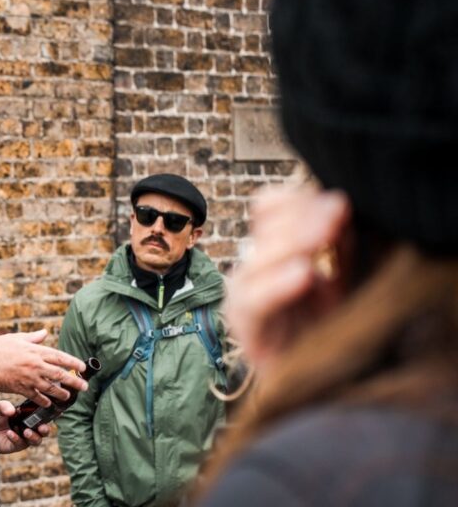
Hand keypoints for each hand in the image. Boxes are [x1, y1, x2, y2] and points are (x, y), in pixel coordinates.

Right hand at [0, 329, 86, 407]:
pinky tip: (49, 403)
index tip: (83, 367)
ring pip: (51, 388)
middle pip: (60, 375)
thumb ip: (32, 337)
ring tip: (68, 396)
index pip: (60, 357)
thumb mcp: (16, 338)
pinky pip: (37, 397)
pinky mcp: (22, 389)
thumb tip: (44, 333)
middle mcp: (35, 366)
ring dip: (61, 393)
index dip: (73, 363)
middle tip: (84, 387)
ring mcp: (29, 379)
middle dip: (74, 381)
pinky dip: (44, 401)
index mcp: (35, 351)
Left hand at [0, 400, 50, 453]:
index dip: (45, 417)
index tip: (45, 415)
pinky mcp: (17, 446)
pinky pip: (21, 444)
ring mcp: (24, 438)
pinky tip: (10, 433)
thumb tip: (13, 411)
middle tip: (42, 428)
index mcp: (28, 416)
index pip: (41, 417)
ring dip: (34, 436)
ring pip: (36, 441)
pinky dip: (16, 439)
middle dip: (45, 430)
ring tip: (26, 432)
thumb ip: (4, 406)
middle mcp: (29, 427)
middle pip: (44, 431)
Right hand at [224, 186, 350, 372]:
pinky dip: (278, 286)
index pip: (269, 208)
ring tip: (326, 233)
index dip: (298, 200)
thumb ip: (338, 242)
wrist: (323, 385)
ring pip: (256, 259)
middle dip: (303, 217)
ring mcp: (244, 298)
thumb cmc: (331, 329)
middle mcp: (252, 269)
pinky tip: (305, 274)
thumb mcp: (342, 275)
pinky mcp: (245, 329)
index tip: (339, 203)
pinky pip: (253, 302)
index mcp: (272, 250)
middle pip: (264, 228)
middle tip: (338, 210)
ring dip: (293, 242)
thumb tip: (338, 202)